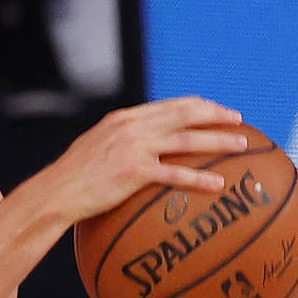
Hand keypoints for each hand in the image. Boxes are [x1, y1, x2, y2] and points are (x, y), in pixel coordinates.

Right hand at [45, 96, 246, 222]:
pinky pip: (176, 173)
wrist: (55, 192)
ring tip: (242, 145)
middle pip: (185, 114)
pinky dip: (199, 178)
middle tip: (239, 120)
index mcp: (123, 118)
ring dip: (219, 140)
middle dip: (216, 115)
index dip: (199, 105)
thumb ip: (119, 139)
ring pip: (187, 139)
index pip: (170, 104)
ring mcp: (134, 148)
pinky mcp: (134, 171)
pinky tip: (217, 184)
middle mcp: (131, 127)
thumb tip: (141, 146)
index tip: (218, 110)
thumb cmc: (72, 176)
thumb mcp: (95, 146)